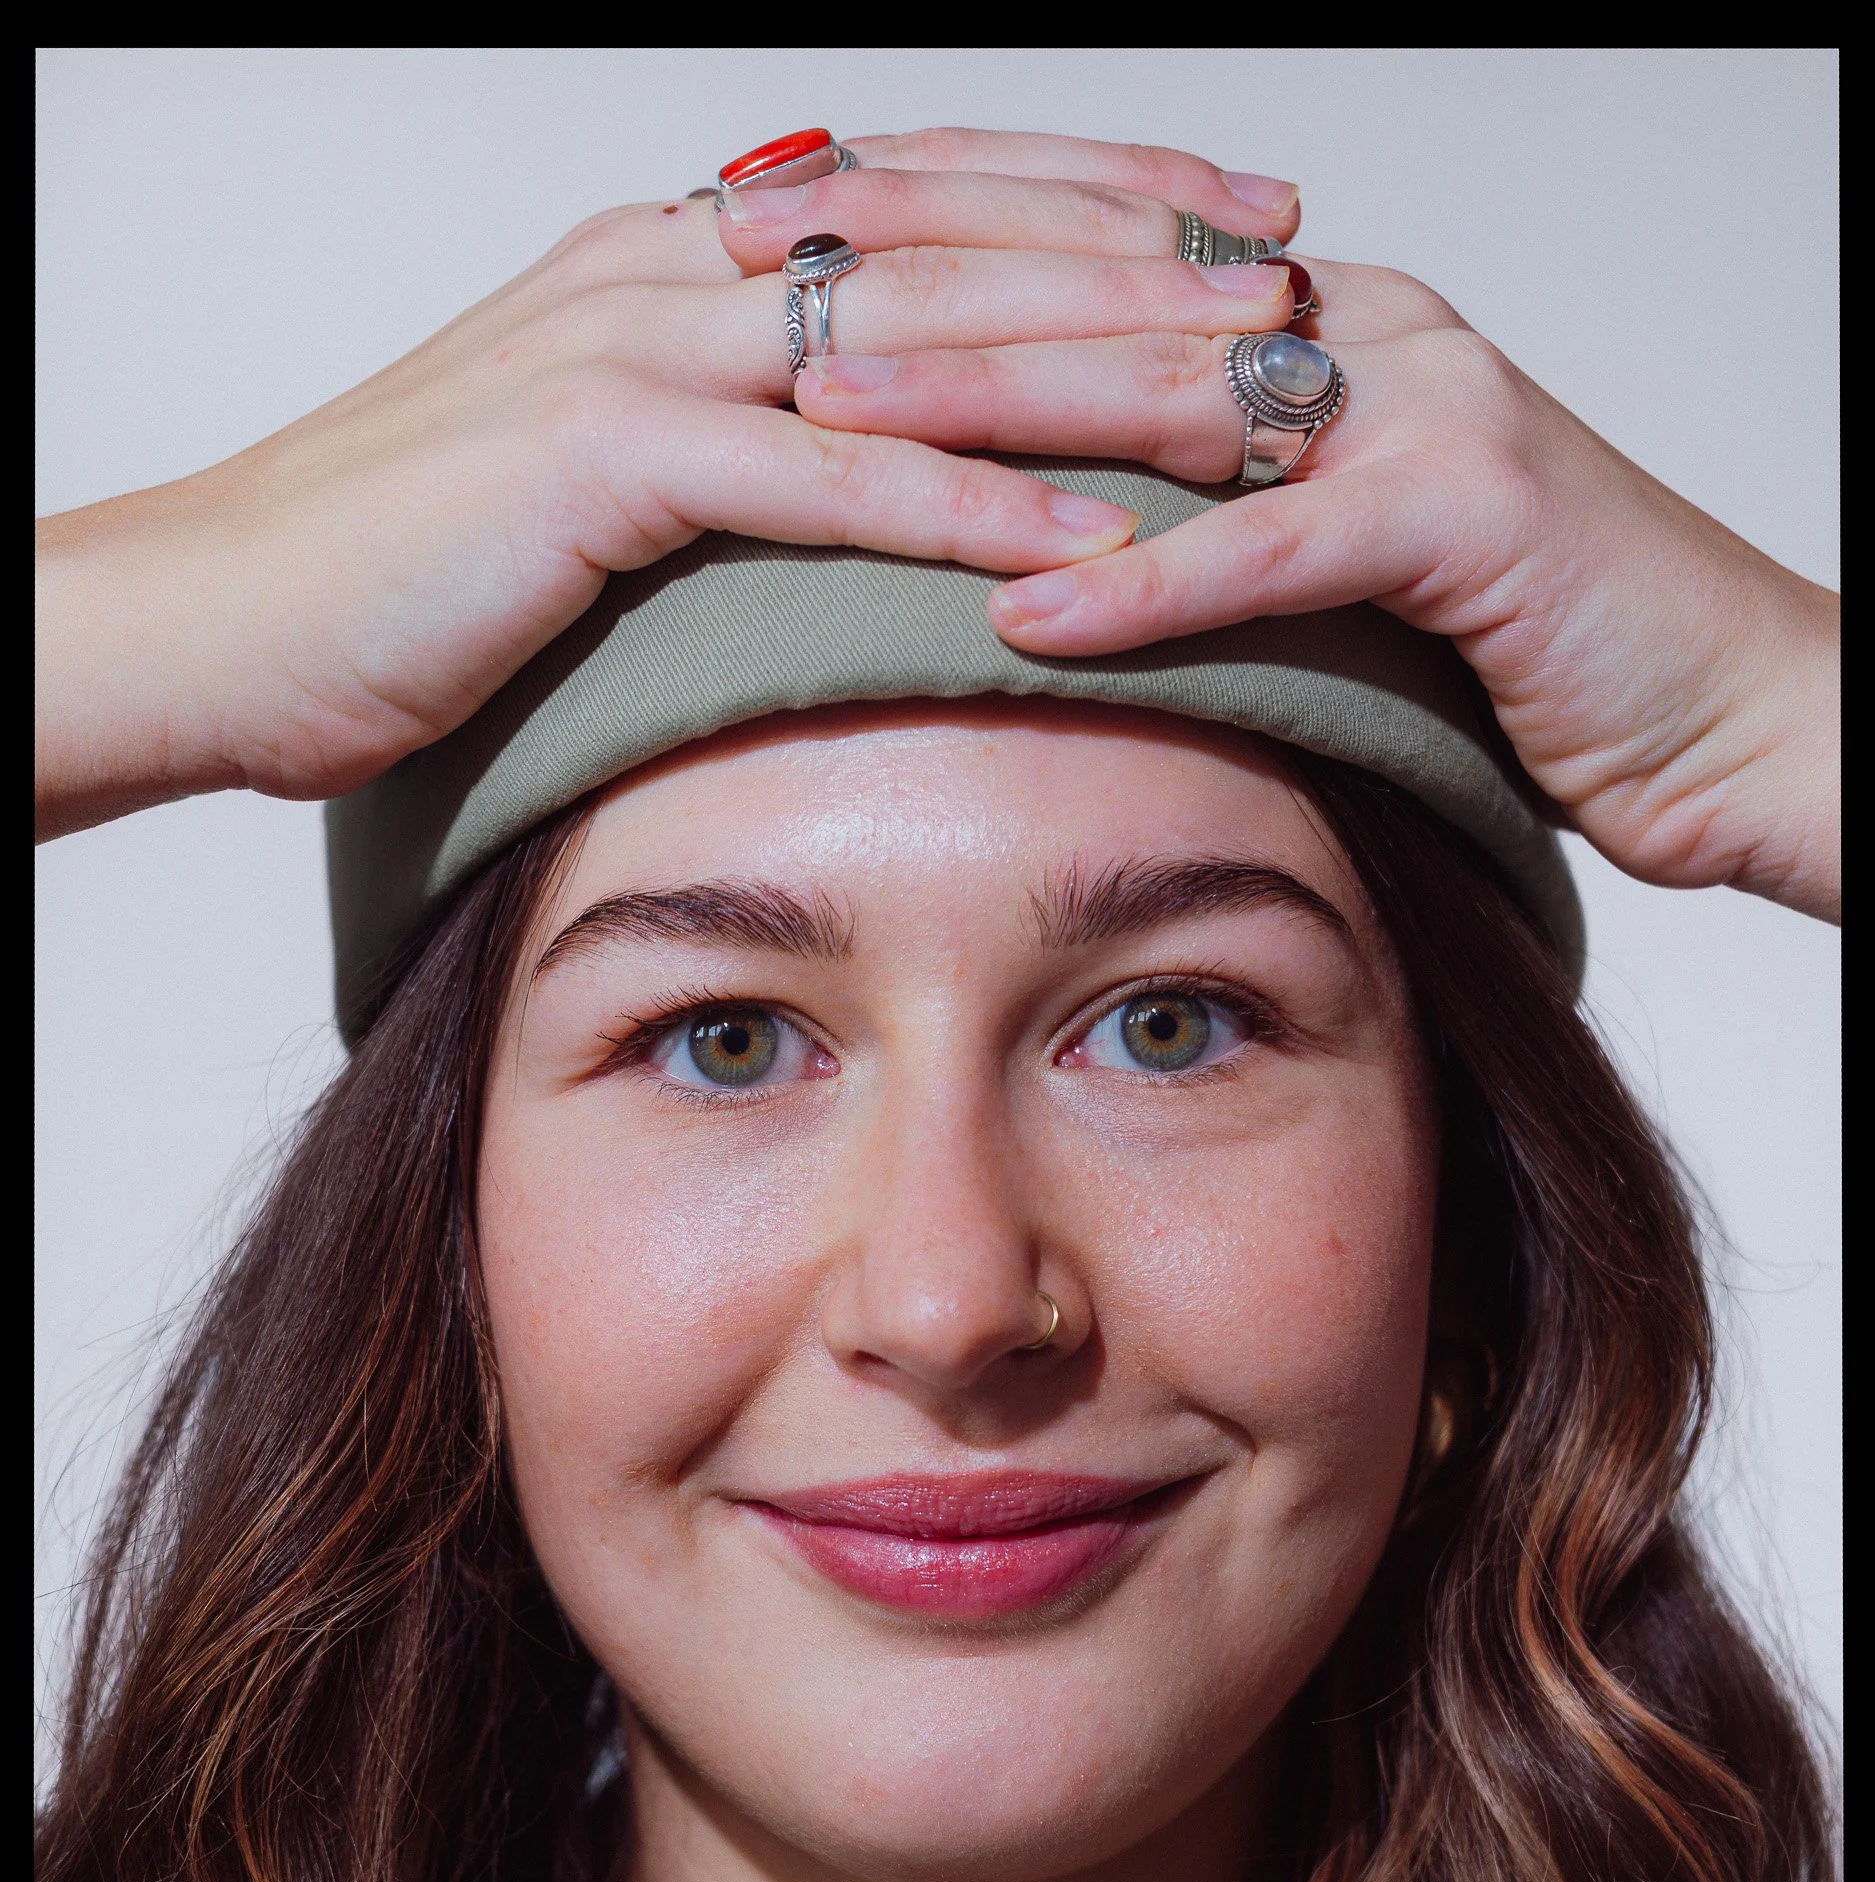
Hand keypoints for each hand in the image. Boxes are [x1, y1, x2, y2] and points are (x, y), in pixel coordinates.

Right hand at [35, 130, 1298, 838]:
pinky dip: (955, 503)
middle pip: (953, 228)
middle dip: (1139, 250)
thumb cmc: (403, 571)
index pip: (926, 191)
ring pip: (911, 333)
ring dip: (1088, 365)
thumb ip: (717, 440)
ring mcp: (630, 349)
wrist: (220, 618)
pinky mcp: (595, 460)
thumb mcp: (587, 473)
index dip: (1095, 191)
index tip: (1238, 223)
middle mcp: (668, 267)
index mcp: (674, 256)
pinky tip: (1080, 536)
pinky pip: (815, 478)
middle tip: (1294, 284)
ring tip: (1242, 401)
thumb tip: (836, 462)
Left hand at [771, 158, 1836, 920]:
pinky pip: (1284, 543)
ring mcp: (1424, 400)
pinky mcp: (1476, 513)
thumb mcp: (1338, 560)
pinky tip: (1027, 609)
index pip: (1088, 251)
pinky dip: (1155, 582)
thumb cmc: (1527, 651)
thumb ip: (1210, 519)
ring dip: (991, 407)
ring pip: (1168, 389)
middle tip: (749, 304)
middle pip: (1097, 287)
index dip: (930, 241)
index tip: (773, 258)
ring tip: (833, 426)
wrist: (1732, 704)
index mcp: (1314, 321)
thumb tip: (1043, 553)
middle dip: (912, 292)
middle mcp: (1358, 327)